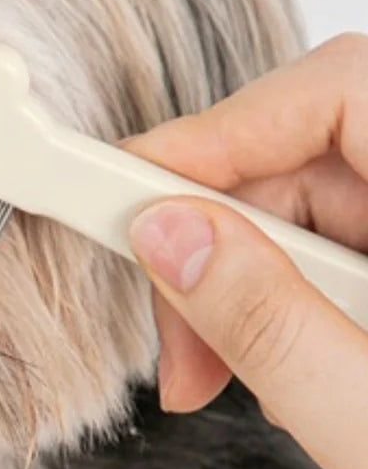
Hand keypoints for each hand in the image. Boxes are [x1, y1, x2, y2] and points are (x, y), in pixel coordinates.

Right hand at [124, 33, 367, 468]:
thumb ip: (271, 326)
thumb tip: (166, 236)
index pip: (340, 95)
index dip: (220, 132)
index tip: (129, 191)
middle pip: (305, 156)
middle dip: (212, 237)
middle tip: (167, 327)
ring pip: (303, 208)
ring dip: (232, 282)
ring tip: (205, 373)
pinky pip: (322, 252)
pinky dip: (269, 302)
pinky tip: (258, 365)